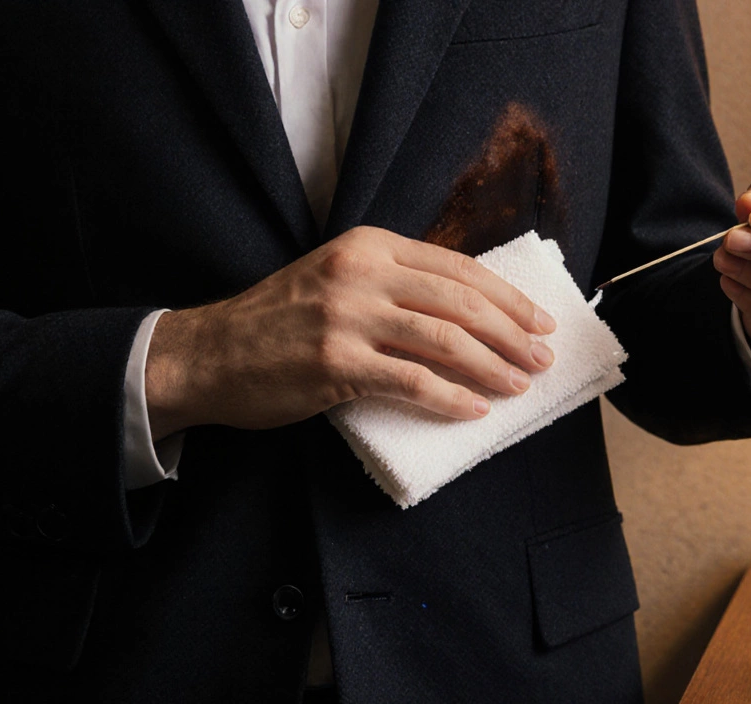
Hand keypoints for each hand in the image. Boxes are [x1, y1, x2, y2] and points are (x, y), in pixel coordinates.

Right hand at [145, 226, 556, 438]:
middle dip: (512, 333)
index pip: (457, 267)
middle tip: (542, 359)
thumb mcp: (337, 278)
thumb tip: (468, 309)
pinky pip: (413, 381)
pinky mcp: (336, 362)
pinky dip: (452, 398)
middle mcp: (362, 273)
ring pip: (446, 339)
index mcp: (368, 246)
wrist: (209, 355)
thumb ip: (393, 282)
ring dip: (493, 366)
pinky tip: (475, 410)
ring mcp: (348, 316)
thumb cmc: (279, 321)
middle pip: (461, 301)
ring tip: (520, 385)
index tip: (539, 320)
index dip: (506, 297)